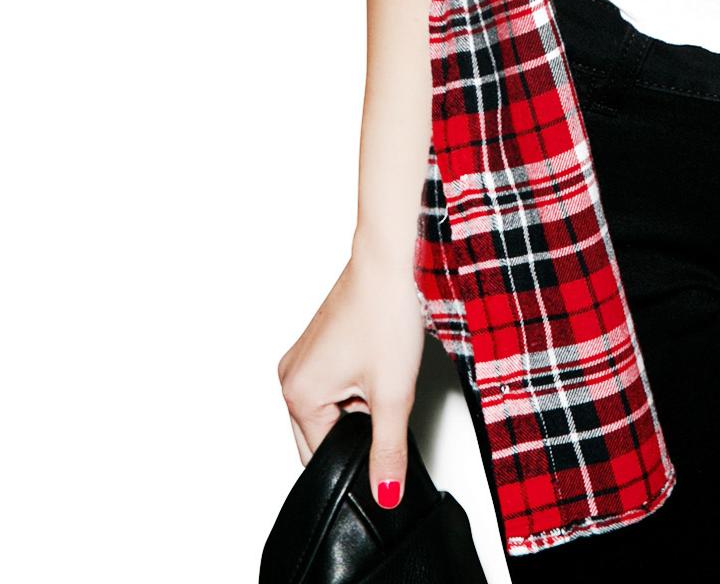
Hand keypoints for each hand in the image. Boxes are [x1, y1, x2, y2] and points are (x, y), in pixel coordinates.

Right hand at [276, 245, 426, 512]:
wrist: (395, 258)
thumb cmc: (388, 312)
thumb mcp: (394, 395)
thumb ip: (387, 452)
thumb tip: (384, 495)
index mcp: (298, 395)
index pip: (323, 458)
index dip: (359, 457)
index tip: (385, 439)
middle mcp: (290, 377)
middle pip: (321, 436)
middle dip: (356, 430)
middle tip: (385, 399)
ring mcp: (302, 358)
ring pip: (330, 411)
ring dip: (358, 406)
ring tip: (382, 373)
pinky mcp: (317, 344)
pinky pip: (331, 387)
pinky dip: (355, 386)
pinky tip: (377, 362)